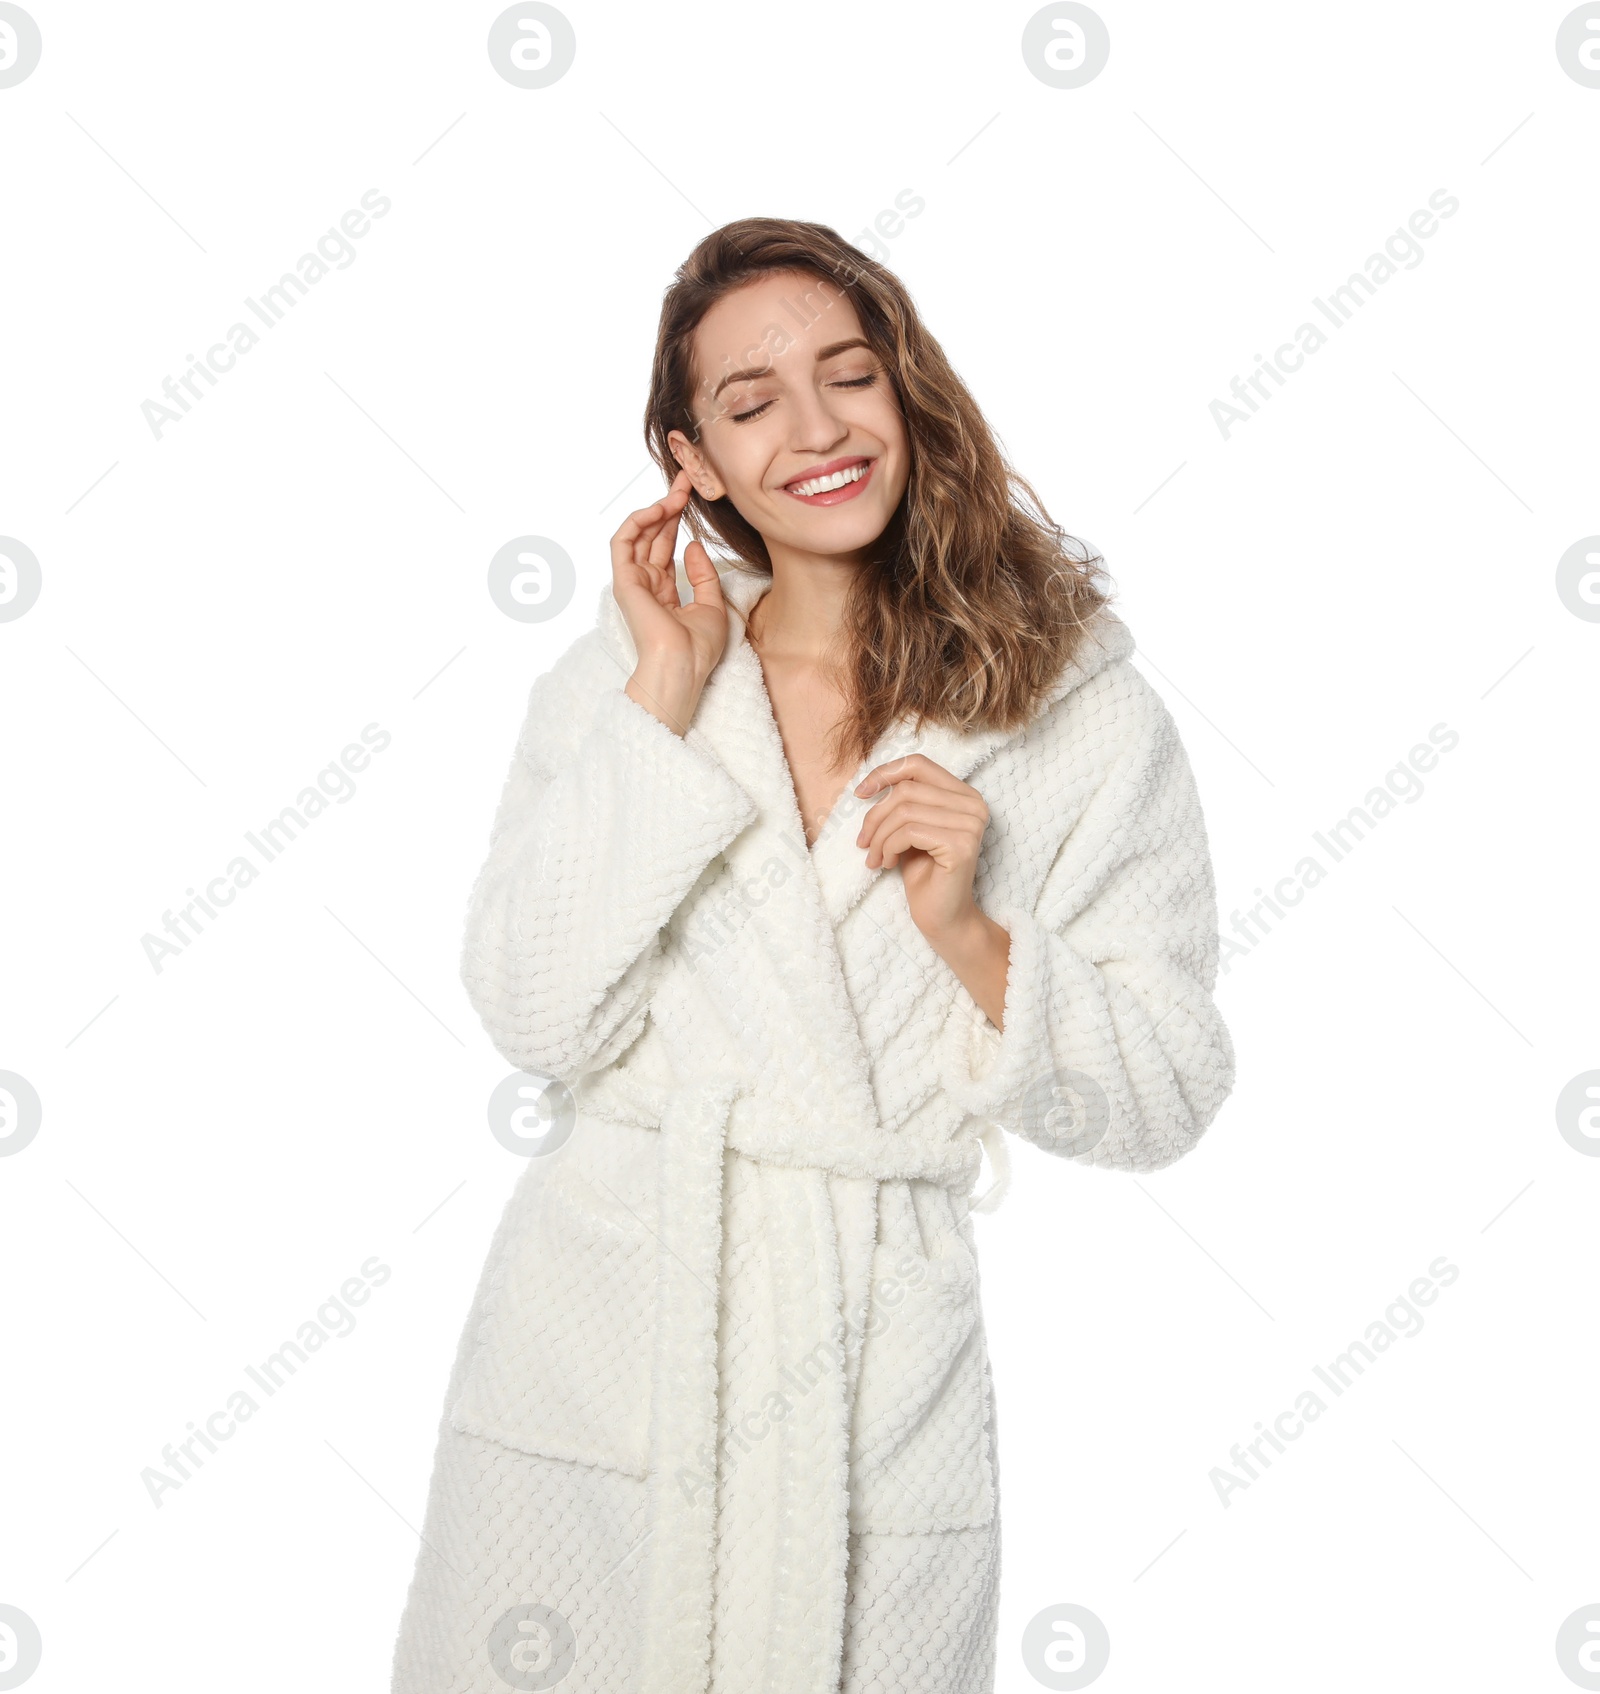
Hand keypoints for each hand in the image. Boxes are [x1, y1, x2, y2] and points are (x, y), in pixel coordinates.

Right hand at [612, 469, 727, 734]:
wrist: (683, 666)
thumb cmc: (698, 648)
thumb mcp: (712, 604)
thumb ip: (703, 574)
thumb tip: (694, 545)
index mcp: (664, 592)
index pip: (667, 546)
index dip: (678, 519)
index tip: (694, 496)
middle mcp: (647, 584)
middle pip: (653, 535)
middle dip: (669, 506)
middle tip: (686, 481)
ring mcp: (634, 582)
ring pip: (637, 534)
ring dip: (655, 509)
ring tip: (676, 493)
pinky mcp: (625, 581)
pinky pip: (623, 542)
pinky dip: (638, 522)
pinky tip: (658, 509)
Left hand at [855, 753, 1010, 1024]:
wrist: (942, 917)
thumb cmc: (924, 873)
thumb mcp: (910, 828)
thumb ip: (901, 802)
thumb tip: (870, 784)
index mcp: (964, 795)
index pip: (918, 764)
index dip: (884, 773)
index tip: (860, 794)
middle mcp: (974, 805)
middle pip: (907, 789)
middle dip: (875, 816)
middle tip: (864, 843)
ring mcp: (970, 824)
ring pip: (904, 811)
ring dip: (879, 836)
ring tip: (875, 857)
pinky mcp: (961, 845)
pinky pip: (909, 832)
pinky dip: (888, 847)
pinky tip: (886, 864)